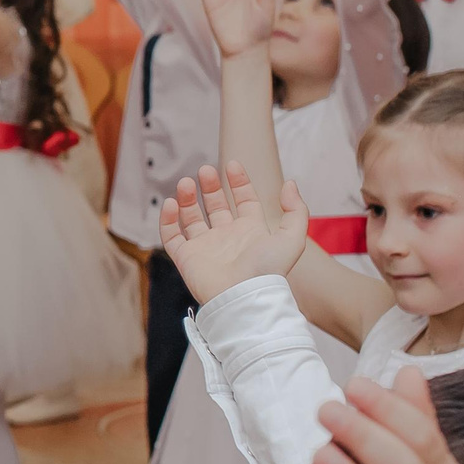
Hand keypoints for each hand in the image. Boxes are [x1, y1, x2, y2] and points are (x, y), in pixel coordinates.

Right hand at [158, 164, 308, 303]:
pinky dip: (168, 219)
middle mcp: (227, 238)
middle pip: (215, 206)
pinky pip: (172, 236)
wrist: (243, 298)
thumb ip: (295, 210)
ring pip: (191, 217)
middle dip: (210, 187)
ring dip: (187, 198)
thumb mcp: (292, 238)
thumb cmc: (268, 271)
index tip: (232, 165)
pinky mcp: (186, 258)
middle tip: (205, 170)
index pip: (243, 200)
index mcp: (251, 232)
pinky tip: (171, 203)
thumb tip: (289, 184)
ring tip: (186, 183)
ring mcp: (205, 248)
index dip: (238, 182)